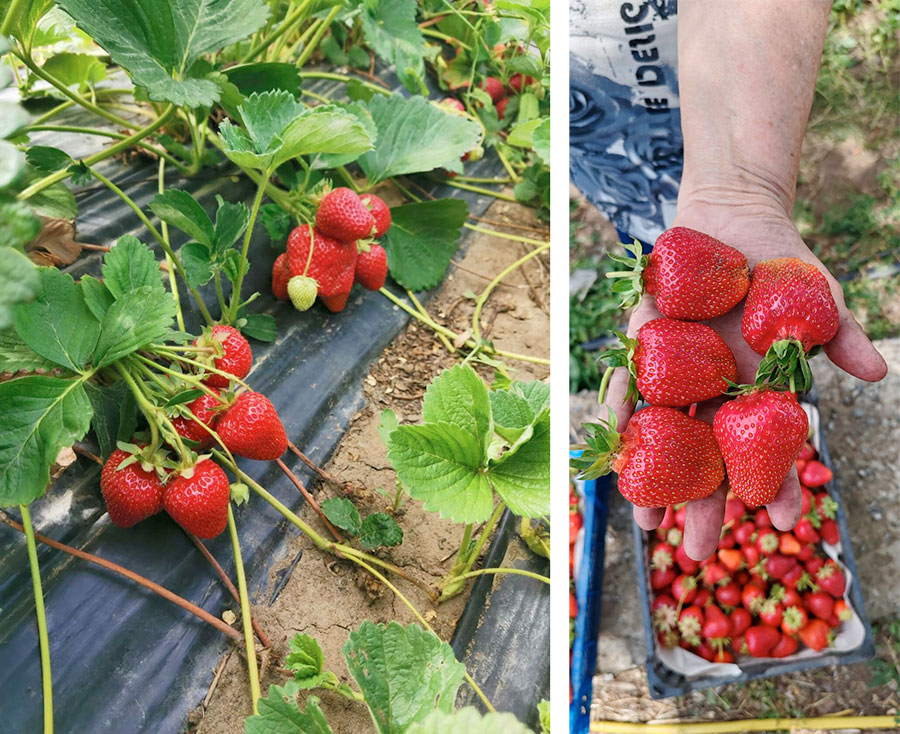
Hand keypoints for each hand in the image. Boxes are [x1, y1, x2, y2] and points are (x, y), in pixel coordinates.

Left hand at [604, 200, 886, 560]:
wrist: (731, 216)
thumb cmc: (780, 262)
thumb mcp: (817, 299)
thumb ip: (841, 336)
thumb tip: (876, 375)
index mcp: (757, 390)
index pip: (768, 450)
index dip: (777, 485)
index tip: (785, 523)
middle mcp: (714, 390)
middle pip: (708, 457)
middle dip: (705, 504)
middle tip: (697, 554)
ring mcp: (675, 372)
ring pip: (662, 437)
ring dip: (652, 481)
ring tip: (647, 528)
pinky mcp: (641, 346)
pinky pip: (626, 385)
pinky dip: (618, 415)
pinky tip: (612, 456)